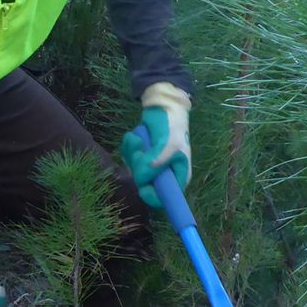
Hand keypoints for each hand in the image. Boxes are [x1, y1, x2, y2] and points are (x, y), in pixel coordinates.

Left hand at [121, 81, 191, 208]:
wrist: (163, 108)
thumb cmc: (172, 126)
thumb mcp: (169, 143)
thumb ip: (157, 161)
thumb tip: (144, 177)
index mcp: (178, 176)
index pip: (165, 199)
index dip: (153, 197)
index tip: (143, 187)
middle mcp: (164, 174)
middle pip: (144, 184)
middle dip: (139, 166)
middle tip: (141, 151)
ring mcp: (151, 165)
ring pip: (134, 170)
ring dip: (132, 153)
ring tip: (139, 140)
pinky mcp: (140, 156)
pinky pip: (128, 158)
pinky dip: (128, 147)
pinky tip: (134, 137)